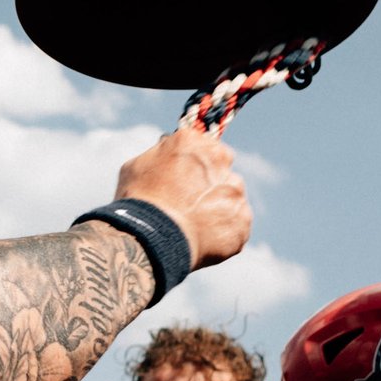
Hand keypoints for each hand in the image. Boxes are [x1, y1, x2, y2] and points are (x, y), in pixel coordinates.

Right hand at [115, 131, 249, 268]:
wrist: (152, 239)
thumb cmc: (139, 202)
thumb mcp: (137, 165)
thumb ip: (160, 152)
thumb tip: (167, 146)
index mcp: (195, 141)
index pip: (204, 146)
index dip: (195, 165)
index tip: (185, 180)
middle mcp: (221, 159)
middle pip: (223, 169)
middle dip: (212, 183)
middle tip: (191, 203)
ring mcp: (235, 191)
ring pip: (232, 197)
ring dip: (219, 207)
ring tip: (195, 225)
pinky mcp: (243, 220)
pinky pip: (237, 224)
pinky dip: (224, 232)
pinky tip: (203, 239)